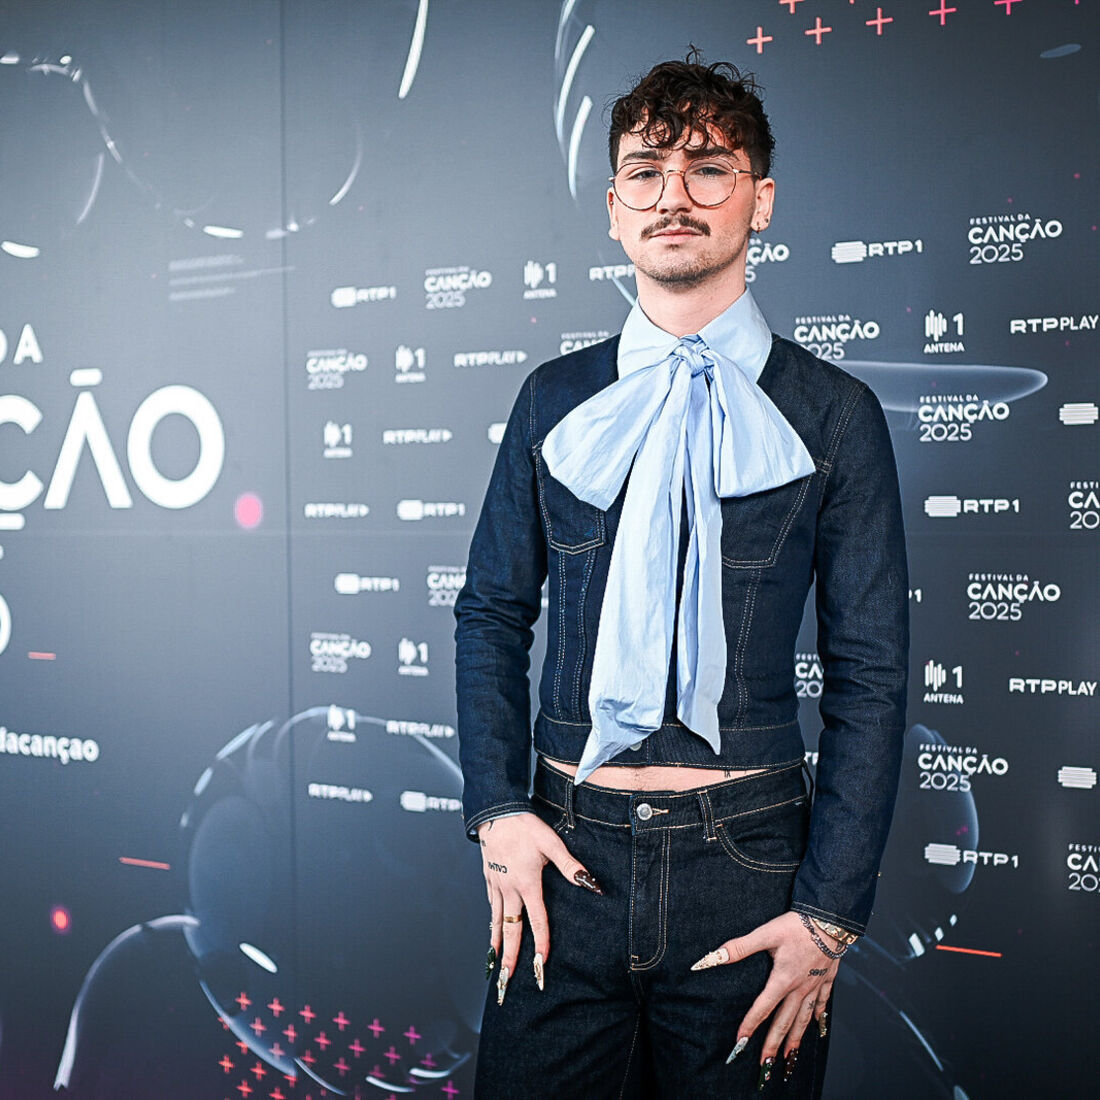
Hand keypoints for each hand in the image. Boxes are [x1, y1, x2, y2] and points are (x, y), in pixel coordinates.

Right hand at [478, 812, 602, 1001]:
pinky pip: (491, 905)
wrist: (496, 812)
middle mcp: (510, 889)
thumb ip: (570, 866)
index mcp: (528, 884)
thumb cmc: (525, 827)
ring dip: (497, 943)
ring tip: (496, 964)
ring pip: (496, 920)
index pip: (536, 921)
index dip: (540, 944)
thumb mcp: (551, 843)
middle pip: (510, 929)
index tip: (540, 964)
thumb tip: (591, 883)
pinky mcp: (489, 877)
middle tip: (507, 979)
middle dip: (510, 956)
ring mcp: (497, 884)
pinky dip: (491, 921)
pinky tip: (493, 928)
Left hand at [691, 910, 842, 1072]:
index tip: (740, 1043)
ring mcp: (814, 985)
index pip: (762, 1008)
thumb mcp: (765, 933)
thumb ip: (740, 947)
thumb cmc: (797, 925)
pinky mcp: (827, 978)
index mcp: (782, 979)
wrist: (830, 919)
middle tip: (765, 1065)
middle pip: (784, 1022)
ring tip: (789, 1057)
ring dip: (795, 1039)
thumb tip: (713, 957)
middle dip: (773, 1044)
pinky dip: (819, 1018)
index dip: (750, 1025)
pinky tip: (818, 1027)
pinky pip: (822, 1004)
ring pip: (804, 1019)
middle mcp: (799, 988)